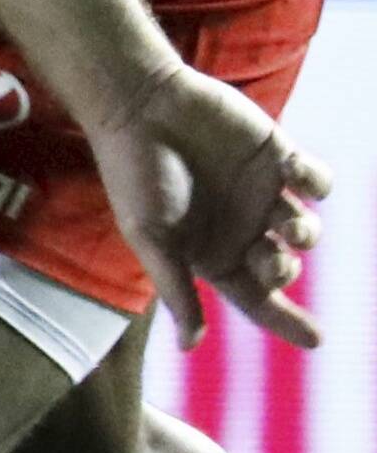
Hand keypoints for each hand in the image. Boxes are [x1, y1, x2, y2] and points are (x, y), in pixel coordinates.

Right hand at [88, 58, 330, 349]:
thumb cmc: (135, 174)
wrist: (140, 105)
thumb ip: (177, 289)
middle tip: (273, 257)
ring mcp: (262, 192)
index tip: (317, 341)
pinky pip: (317, 181)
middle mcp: (241, 228)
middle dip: (284, 269)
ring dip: (305, 233)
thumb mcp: (153, 239)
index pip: (256, 298)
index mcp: (211, 253)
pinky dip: (315, 182)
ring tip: (288, 225)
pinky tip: (293, 173)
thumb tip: (191, 347)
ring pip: (306, 228)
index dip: (287, 321)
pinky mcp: (277, 155)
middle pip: (283, 266)